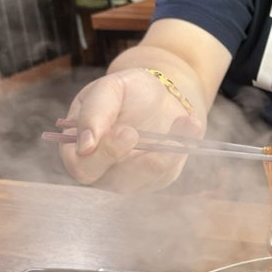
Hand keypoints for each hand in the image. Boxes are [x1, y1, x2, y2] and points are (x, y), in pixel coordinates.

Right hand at [60, 68, 203, 192]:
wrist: (160, 96)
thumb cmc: (127, 92)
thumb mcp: (109, 89)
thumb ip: (94, 112)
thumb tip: (85, 145)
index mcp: (80, 149)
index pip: (81, 167)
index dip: (101, 156)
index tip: (125, 133)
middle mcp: (104, 171)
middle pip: (114, 183)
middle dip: (132, 161)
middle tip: (136, 133)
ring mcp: (132, 178)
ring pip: (145, 180)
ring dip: (164, 154)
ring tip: (183, 122)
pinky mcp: (157, 178)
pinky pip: (167, 172)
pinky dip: (180, 149)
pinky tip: (190, 124)